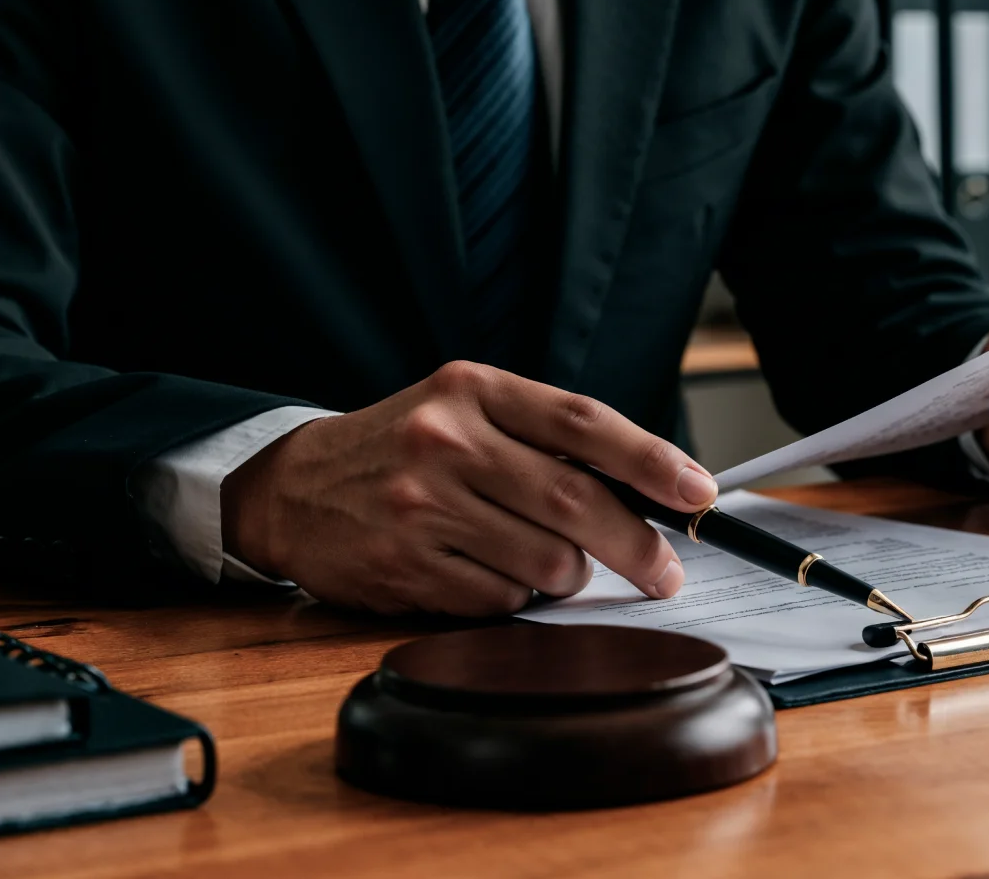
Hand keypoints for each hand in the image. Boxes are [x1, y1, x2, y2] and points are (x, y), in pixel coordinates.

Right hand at [220, 361, 716, 614]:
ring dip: (567, 575)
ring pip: (545, 561)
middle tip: (664, 571)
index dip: (651, 460)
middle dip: (637, 545)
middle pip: (573, 502)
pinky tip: (489, 574)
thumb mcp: (464, 411)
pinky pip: (500, 599)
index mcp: (473, 389)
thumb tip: (649, 489)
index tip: (698, 492)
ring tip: (549, 563)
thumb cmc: (401, 448)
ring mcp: (422, 505)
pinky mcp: (405, 565)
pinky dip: (513, 596)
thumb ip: (544, 437)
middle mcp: (446, 440)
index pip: (582, 422)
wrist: (290, 488)